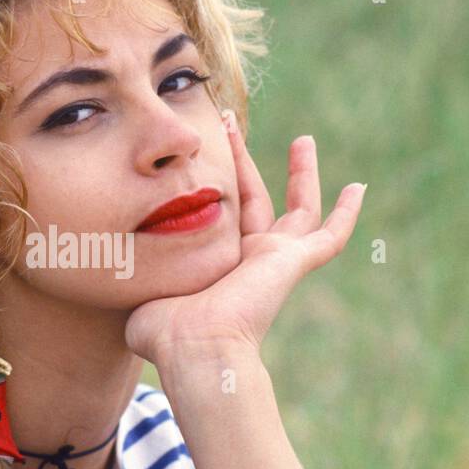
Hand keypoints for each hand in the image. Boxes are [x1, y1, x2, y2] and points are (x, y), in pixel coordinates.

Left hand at [125, 109, 366, 367]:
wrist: (195, 345)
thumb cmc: (162, 329)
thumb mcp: (140, 289)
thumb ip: (132, 273)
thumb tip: (108, 271)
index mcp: (214, 264)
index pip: (216, 216)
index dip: (210, 183)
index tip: (200, 150)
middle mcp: (245, 260)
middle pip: (253, 201)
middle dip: (243, 162)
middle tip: (232, 123)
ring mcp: (273, 260)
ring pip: (297, 209)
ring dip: (302, 174)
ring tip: (304, 140)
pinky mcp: (294, 263)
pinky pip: (330, 237)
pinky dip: (347, 214)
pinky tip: (359, 188)